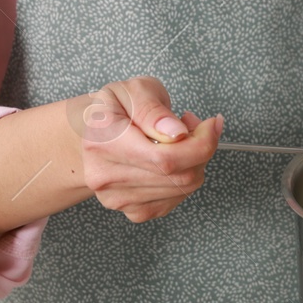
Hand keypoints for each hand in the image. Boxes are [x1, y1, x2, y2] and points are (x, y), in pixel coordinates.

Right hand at [76, 76, 222, 222]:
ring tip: (177, 139)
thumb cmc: (115, 109)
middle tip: (192, 126)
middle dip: (201, 149)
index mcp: (102, 140)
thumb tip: (176, 134)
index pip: (164, 158)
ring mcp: (118, 198)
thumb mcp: (134, 90)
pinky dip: (185, 177)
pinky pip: (177, 198)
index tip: (210, 124)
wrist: (91, 134)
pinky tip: (172, 159)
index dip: (200, 143)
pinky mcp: (134, 211)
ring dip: (194, 162)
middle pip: (179, 176)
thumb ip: (153, 110)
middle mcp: (105, 175)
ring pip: (184, 188)